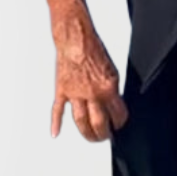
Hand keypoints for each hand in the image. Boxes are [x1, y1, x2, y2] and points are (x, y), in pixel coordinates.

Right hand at [50, 11, 129, 140]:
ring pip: (80, 121)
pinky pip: (58, 110)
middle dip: (104, 134)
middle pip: (99, 123)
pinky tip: (56, 133)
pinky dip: (56, 123)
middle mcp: (92, 94)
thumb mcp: (112, 70)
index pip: (118, 115)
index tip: (119, 126)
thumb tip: (113, 104)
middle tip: (106, 137)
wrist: (75, 37)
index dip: (120, 123)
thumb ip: (112, 90)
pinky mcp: (62, 90)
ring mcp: (75, 94)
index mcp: (108, 88)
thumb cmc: (93, 49)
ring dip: (86, 133)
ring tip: (90, 138)